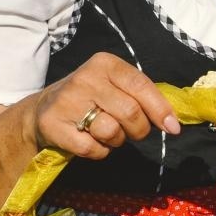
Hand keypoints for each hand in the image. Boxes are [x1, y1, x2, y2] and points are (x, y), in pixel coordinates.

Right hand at [30, 52, 180, 159]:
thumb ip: (142, 96)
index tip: (173, 128)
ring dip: (116, 141)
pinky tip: (89, 140)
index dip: (160, 109)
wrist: (42, 110)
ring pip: (112, 132)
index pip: (140, 86)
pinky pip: (93, 149)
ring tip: (105, 132)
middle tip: (131, 131)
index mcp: (105, 63)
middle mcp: (85, 78)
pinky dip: (98, 151)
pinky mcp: (54, 126)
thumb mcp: (114, 86)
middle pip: (130, 112)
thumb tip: (173, 122)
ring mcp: (67, 102)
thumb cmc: (90, 98)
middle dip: (138, 129)